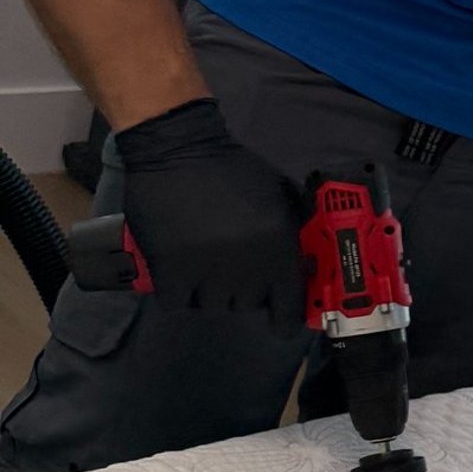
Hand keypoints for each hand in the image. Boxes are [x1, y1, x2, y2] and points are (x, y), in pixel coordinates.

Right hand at [112, 97, 306, 331]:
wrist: (179, 149)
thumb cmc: (232, 169)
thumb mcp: (279, 194)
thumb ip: (294, 229)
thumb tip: (304, 263)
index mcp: (278, 248)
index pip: (289, 306)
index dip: (285, 319)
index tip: (280, 322)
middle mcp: (246, 266)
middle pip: (247, 305)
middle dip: (242, 290)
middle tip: (230, 268)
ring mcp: (206, 271)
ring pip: (212, 306)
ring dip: (208, 291)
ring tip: (202, 266)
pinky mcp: (168, 271)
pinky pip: (176, 303)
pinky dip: (177, 292)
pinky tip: (178, 273)